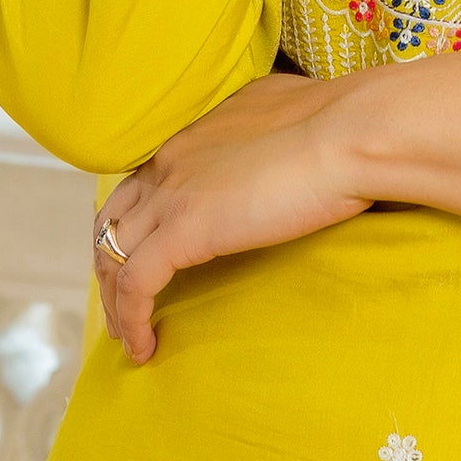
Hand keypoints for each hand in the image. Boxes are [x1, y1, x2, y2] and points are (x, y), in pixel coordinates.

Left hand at [92, 73, 367, 362]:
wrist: (350, 133)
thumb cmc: (341, 123)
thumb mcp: (288, 113)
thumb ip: (265, 131)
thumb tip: (280, 139)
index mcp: (196, 132)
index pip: (143, 181)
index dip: (136, 223)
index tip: (147, 256)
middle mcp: (172, 158)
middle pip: (112, 217)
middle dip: (110, 262)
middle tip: (123, 302)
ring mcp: (174, 193)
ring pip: (112, 252)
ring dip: (113, 299)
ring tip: (126, 335)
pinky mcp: (184, 230)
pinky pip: (135, 284)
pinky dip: (131, 319)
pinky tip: (143, 348)